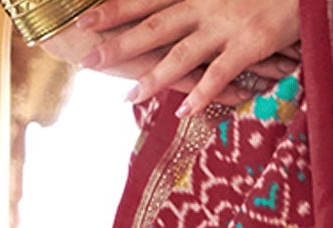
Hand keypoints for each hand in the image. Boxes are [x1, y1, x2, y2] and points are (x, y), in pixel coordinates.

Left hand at [81, 0, 301, 115]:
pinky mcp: (248, 45)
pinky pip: (218, 73)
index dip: (114, 9)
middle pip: (153, 27)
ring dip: (152, 77)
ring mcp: (225, 26)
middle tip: (91, 61)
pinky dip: (200, 93)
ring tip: (128, 97)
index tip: (84, 20)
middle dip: (119, 43)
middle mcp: (204, 4)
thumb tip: (177, 13)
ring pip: (180, 55)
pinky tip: (182, 111)